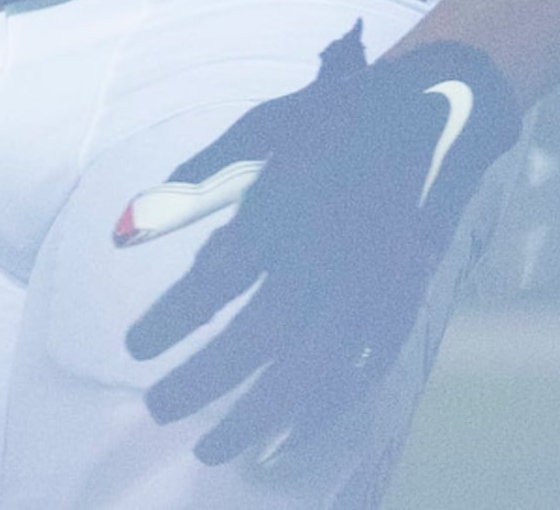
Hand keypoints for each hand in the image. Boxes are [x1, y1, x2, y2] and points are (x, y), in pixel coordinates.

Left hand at [117, 28, 519, 465]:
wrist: (433, 112)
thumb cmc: (333, 120)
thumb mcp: (260, 129)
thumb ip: (198, 179)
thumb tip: (126, 230)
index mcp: (287, 207)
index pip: (216, 281)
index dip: (172, 321)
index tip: (134, 348)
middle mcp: (327, 255)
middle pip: (258, 338)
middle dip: (203, 381)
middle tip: (157, 408)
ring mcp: (369, 286)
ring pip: (311, 371)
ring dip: (258, 416)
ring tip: (213, 447)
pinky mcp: (400, 304)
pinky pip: (360, 374)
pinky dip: (322, 414)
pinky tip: (287, 438)